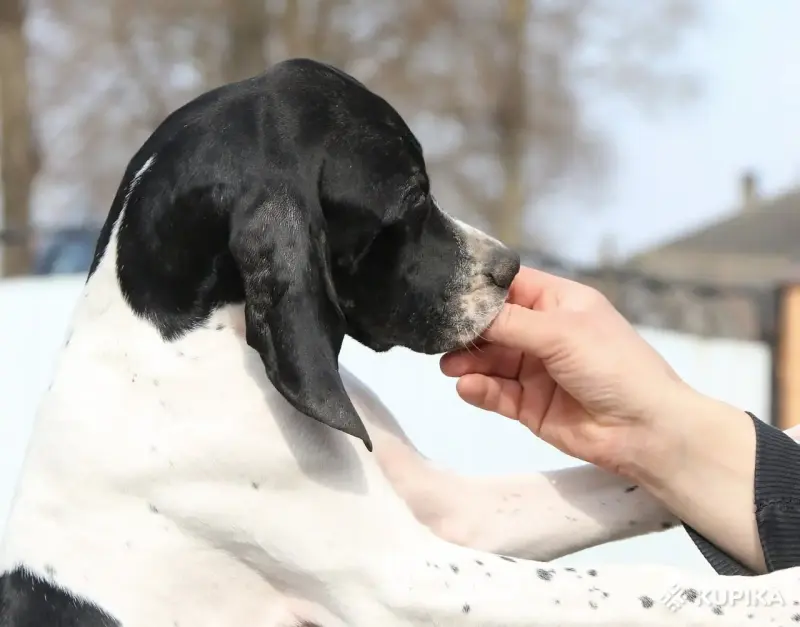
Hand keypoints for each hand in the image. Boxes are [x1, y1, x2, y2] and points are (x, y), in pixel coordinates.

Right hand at [440, 266, 693, 476]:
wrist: (645, 430)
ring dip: (468, 361)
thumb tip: (464, 311)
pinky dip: (479, 389)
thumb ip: (510, 322)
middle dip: (468, 330)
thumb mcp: (561, 333)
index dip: (480, 289)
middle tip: (438, 336)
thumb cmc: (613, 365)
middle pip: (494, 325)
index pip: (511, 287)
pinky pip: (496, 392)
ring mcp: (536, 370)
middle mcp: (545, 333)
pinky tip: (467, 386)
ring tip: (449, 365)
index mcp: (559, 304)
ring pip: (491, 361)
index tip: (445, 292)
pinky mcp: (529, 405)